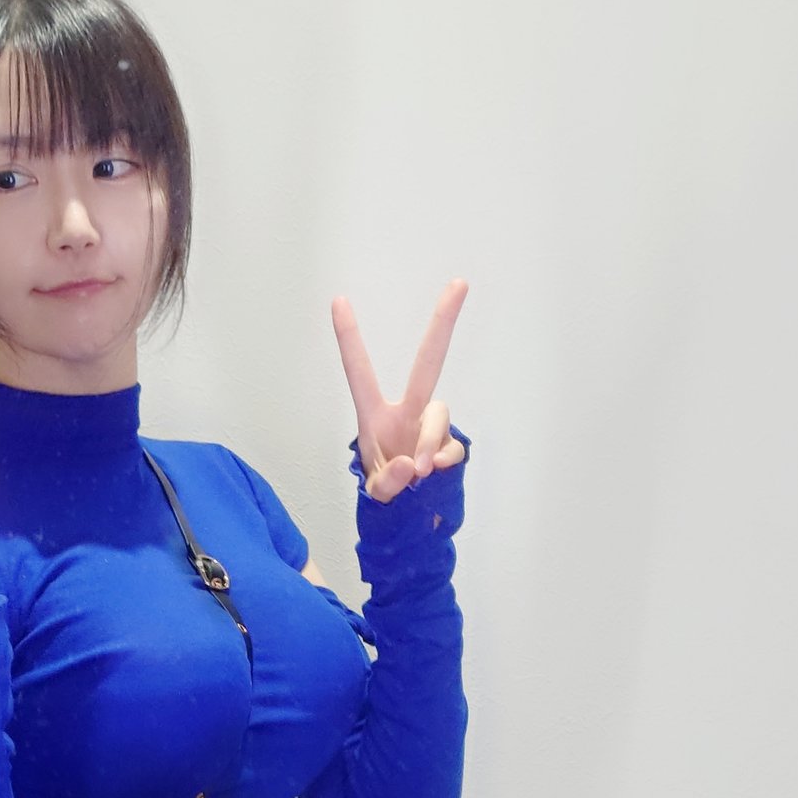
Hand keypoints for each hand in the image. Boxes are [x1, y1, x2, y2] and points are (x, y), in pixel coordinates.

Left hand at [330, 279, 468, 503]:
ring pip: (438, 416)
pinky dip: (445, 462)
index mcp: (374, 415)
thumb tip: (414, 465)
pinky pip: (453, 447)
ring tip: (421, 471)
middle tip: (459, 283)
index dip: (349, 337)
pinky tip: (434, 475)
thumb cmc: (385, 490)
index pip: (359, 371)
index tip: (338, 300)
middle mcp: (406, 411)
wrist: (410, 515)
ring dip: (430, 442)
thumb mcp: (376, 491)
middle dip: (443, 323)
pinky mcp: (451, 444)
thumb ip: (388, 482)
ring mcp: (430, 425)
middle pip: (428, 362)